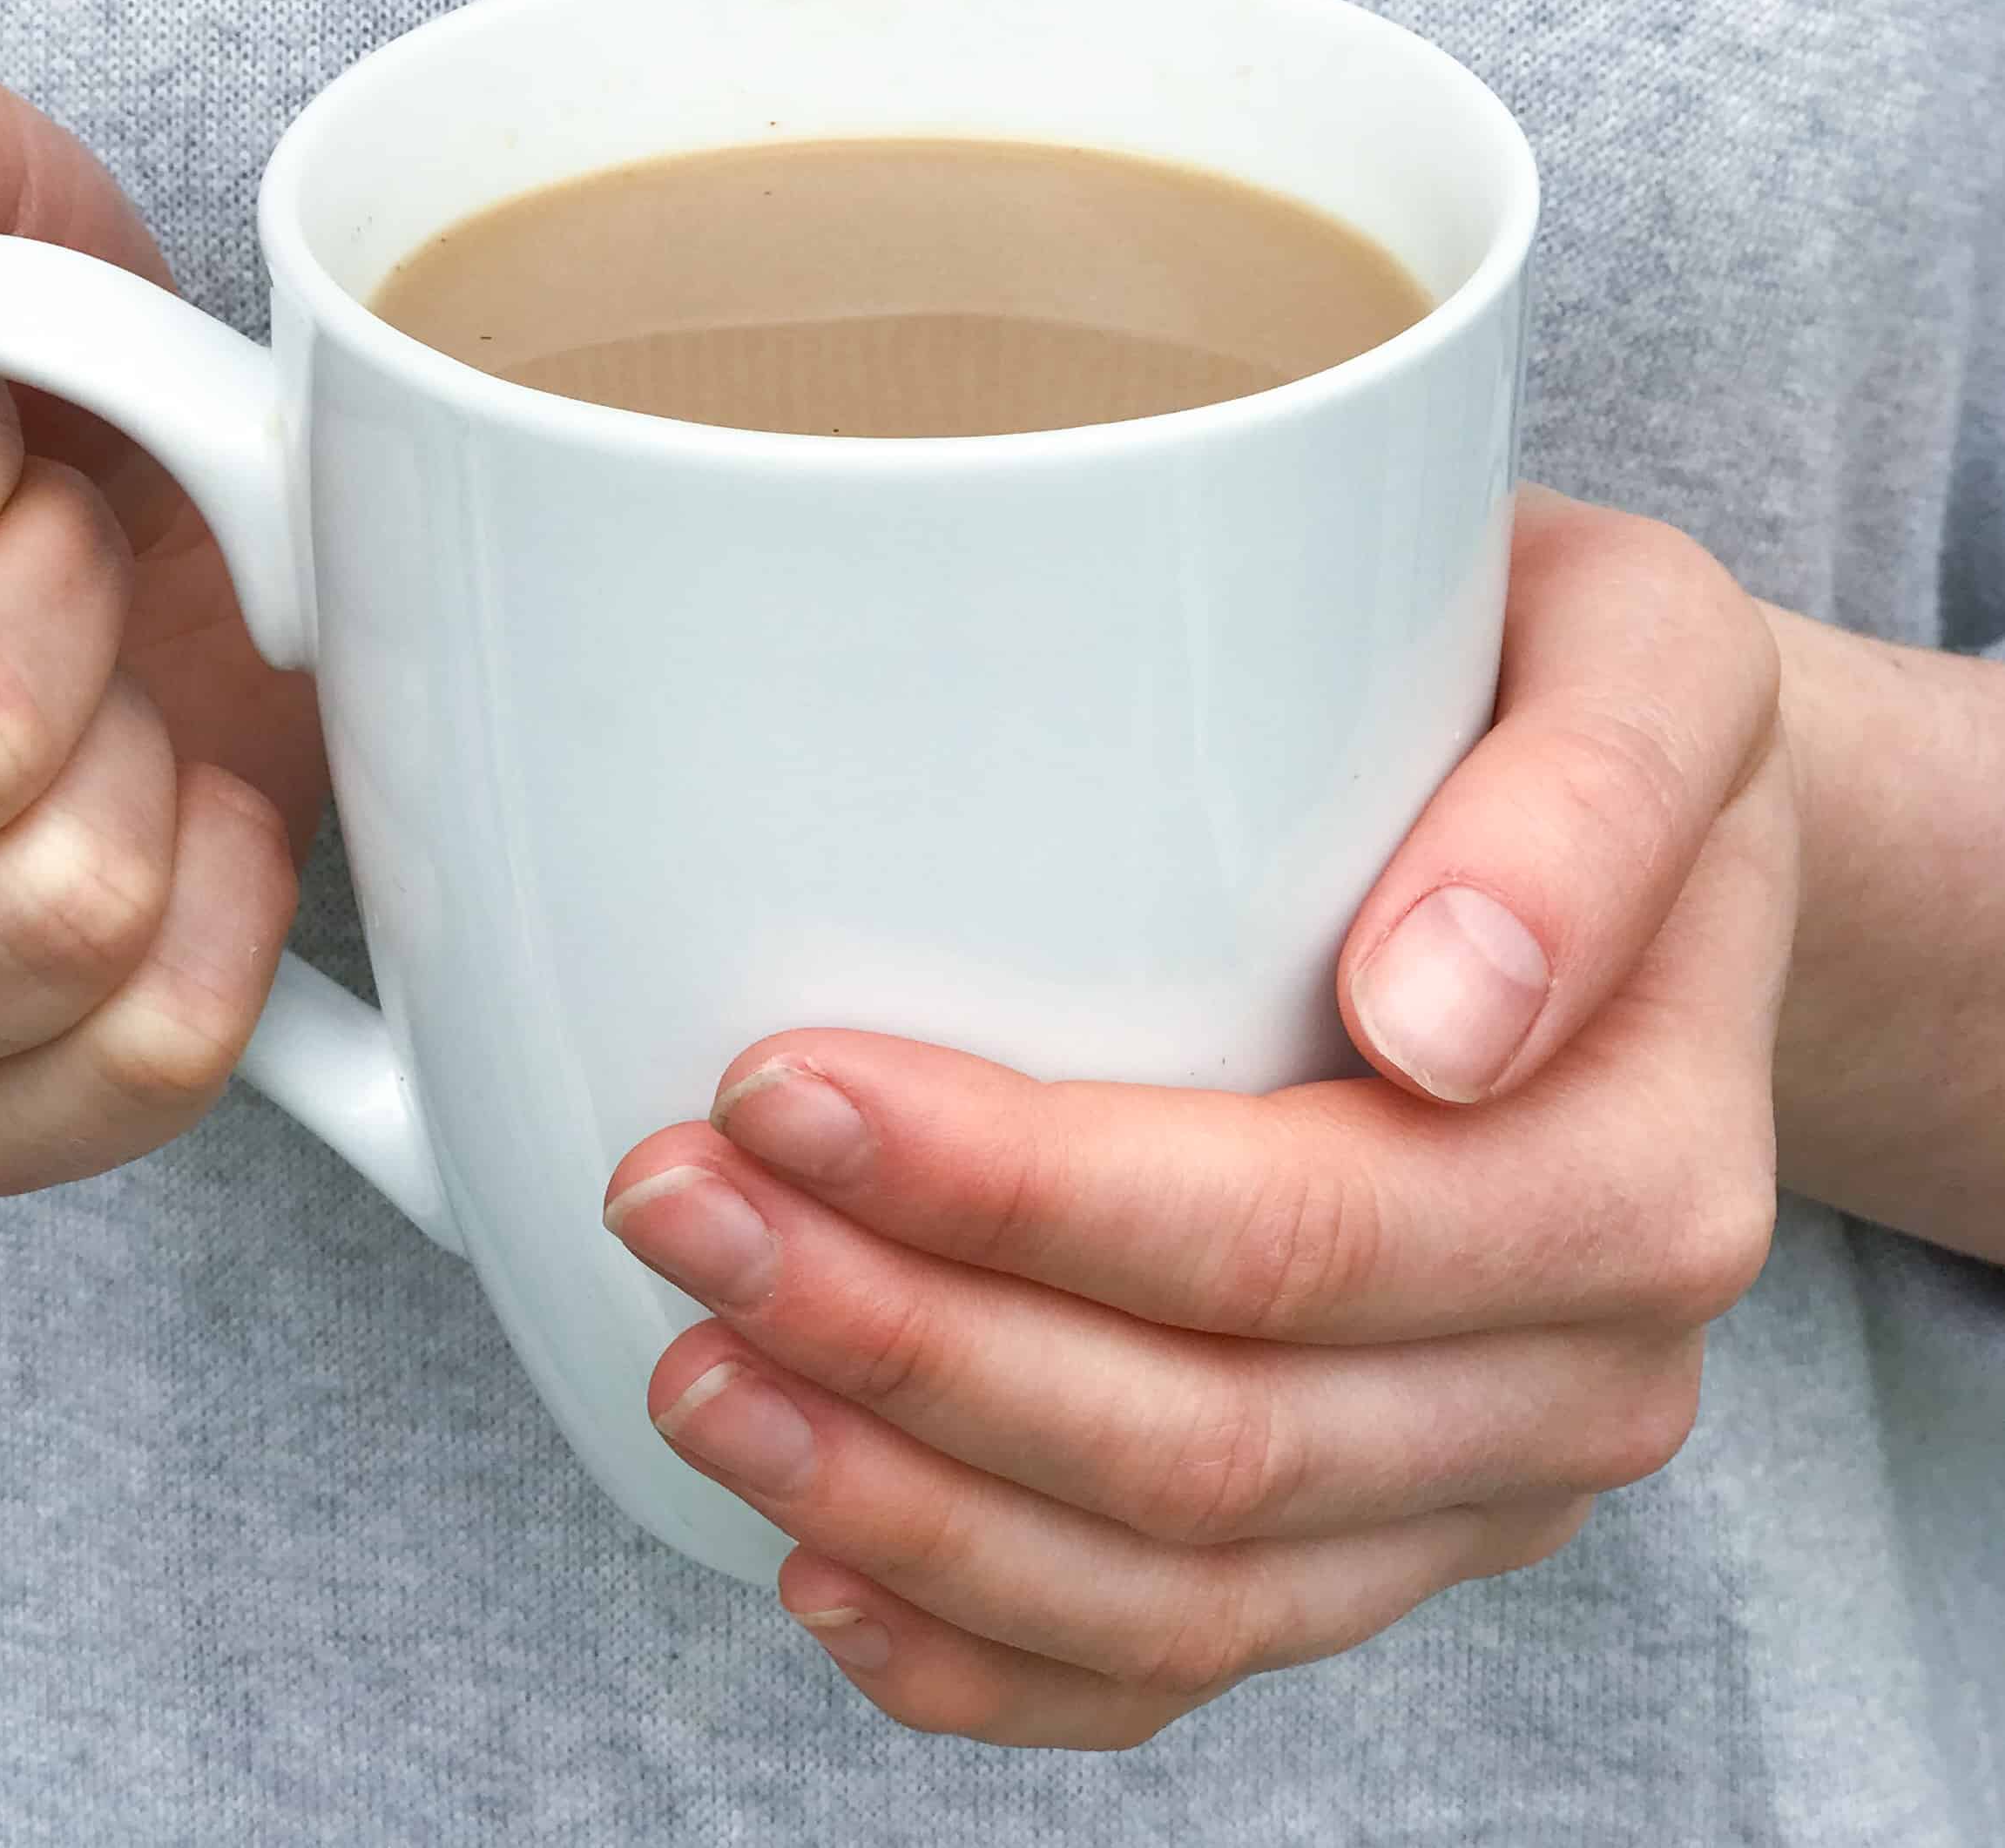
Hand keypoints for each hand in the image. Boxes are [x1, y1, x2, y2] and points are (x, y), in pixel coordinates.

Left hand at [605, 491, 1796, 1746]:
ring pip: (1173, 1588)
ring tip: (693, 1364)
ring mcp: (1478, 1483)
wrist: (1645, 852)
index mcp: (1641, 1172)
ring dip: (898, 1500)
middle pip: (1207, 1442)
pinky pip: (1183, 1661)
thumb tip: (1438, 1015)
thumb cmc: (1587, 705)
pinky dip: (986, 1647)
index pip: (1294, 1237)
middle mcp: (1584, 1374)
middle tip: (668, 1200)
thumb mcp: (1646, 654)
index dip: (1018, 1195)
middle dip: (899, 1342)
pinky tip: (813, 1563)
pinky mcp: (1385, 1532)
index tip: (781, 1082)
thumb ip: (1588, 796)